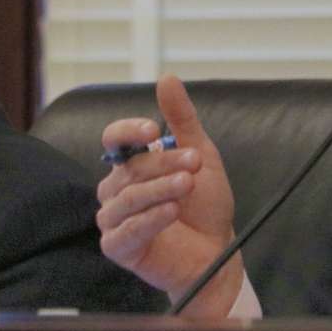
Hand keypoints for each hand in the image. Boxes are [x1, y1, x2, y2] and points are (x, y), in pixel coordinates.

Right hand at [96, 74, 242, 316]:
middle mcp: (116, 189)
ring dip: (160, 189)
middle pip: (128, 168)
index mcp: (130, 164)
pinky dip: (150, 219)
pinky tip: (172, 211)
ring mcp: (114, 219)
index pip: (114, 139)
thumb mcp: (199, 154)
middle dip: (163, 163)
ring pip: (128, 197)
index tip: (155, 131)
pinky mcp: (118, 247)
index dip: (129, 131)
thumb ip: (181, 119)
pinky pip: (126, 230)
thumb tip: (167, 78)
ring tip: (188, 184)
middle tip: (194, 164)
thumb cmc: (205, 206)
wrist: (218, 252)